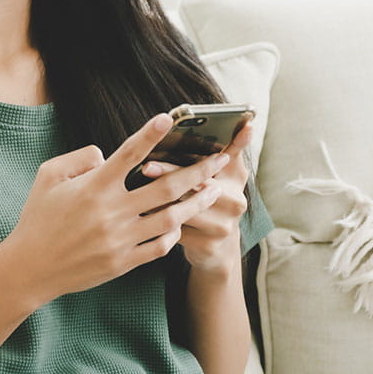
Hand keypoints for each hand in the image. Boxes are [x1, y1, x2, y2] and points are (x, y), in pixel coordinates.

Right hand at [2, 114, 233, 308]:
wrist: (30, 268)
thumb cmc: (37, 218)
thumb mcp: (47, 176)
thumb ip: (78, 158)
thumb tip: (105, 153)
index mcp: (94, 186)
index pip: (128, 153)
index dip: (150, 133)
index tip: (170, 117)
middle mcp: (111, 211)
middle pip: (165, 186)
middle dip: (197, 171)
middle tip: (219, 159)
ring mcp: (119, 238)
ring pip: (170, 217)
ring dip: (196, 202)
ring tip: (214, 190)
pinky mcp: (123, 261)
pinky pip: (159, 246)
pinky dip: (173, 233)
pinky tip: (180, 223)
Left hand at [141, 122, 252, 280]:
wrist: (216, 249)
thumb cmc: (209, 201)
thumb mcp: (220, 175)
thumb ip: (221, 151)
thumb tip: (230, 123)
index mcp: (236, 178)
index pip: (232, 154)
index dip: (235, 141)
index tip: (237, 125)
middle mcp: (235, 201)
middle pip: (200, 181)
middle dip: (171, 172)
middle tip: (147, 166)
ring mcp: (223, 225)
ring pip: (185, 207)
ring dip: (158, 199)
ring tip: (135, 191)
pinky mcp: (208, 245)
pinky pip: (177, 230)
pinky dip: (157, 221)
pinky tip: (139, 215)